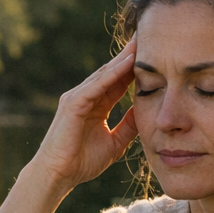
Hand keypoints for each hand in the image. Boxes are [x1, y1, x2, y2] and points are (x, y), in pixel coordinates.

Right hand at [31, 37, 138, 190]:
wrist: (59, 175)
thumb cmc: (81, 162)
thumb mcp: (114, 142)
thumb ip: (128, 126)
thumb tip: (144, 112)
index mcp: (96, 105)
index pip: (119, 82)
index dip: (135, 69)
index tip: (154, 55)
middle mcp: (86, 96)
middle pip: (112, 71)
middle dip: (129, 55)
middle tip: (148, 37)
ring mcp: (77, 98)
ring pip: (104, 74)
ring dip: (123, 59)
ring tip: (141, 43)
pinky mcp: (73, 103)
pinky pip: (96, 86)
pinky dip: (111, 74)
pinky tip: (126, 63)